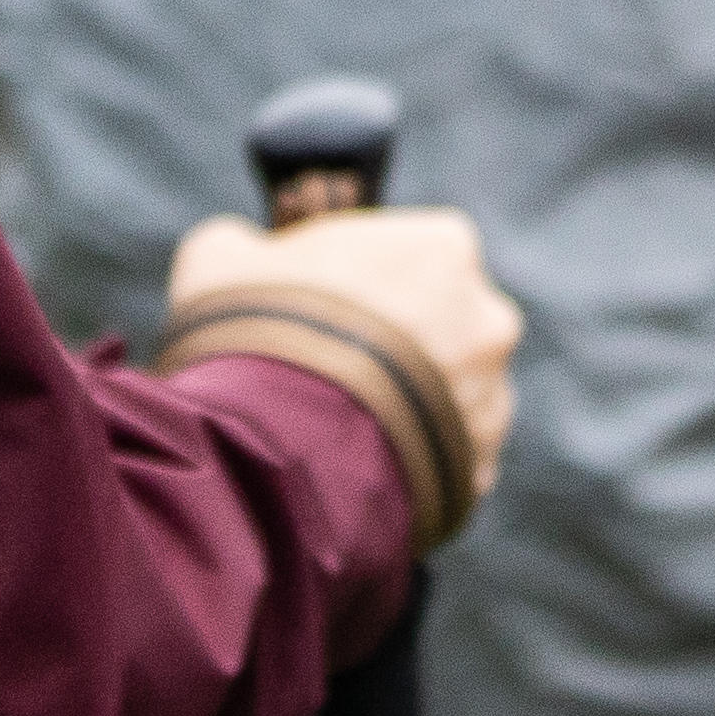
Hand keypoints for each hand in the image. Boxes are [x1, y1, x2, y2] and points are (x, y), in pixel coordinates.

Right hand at [156, 206, 522, 546]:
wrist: (274, 445)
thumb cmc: (254, 330)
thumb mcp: (222, 257)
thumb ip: (248, 246)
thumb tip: (241, 251)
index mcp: (443, 245)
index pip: (411, 249)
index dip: (360, 275)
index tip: (317, 300)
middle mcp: (487, 317)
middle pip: (441, 322)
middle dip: (393, 343)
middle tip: (327, 368)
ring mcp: (492, 397)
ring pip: (449, 396)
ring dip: (406, 406)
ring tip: (336, 429)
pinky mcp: (479, 468)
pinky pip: (445, 460)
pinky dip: (410, 464)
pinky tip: (355, 470)